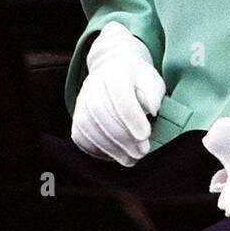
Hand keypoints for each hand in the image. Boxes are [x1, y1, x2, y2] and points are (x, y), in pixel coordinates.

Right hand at [71, 21, 165, 166]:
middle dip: (122, 136)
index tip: (145, 135)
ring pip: (87, 126)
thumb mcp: (153, 81)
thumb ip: (153, 94)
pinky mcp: (76, 116)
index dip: (131, 115)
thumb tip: (152, 110)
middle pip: (100, 111)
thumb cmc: (139, 80)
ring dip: (110, 147)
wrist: (115, 71)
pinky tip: (115, 155)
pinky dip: (97, 150)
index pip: (119, 92)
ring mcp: (82, 100)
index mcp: (116, 71)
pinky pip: (80, 136)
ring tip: (131, 159)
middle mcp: (94, 84)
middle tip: (141, 152)